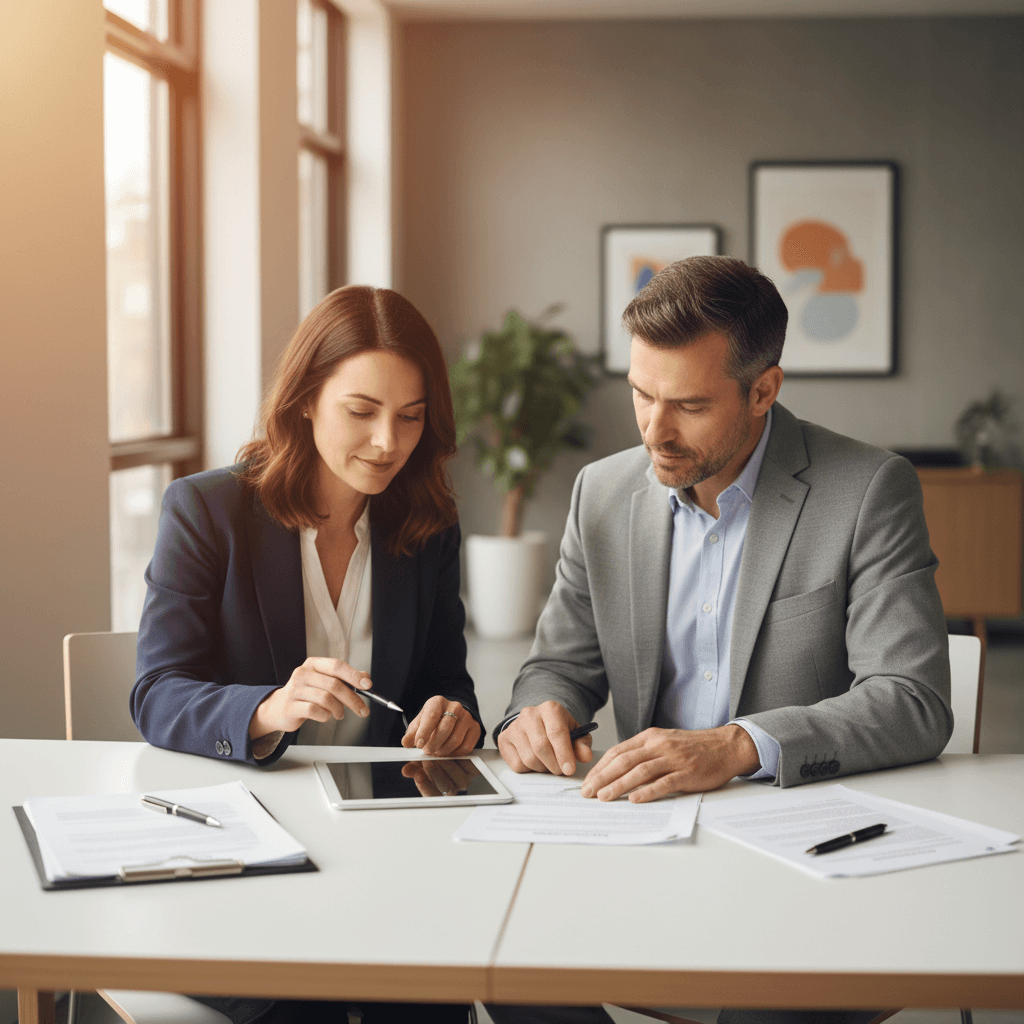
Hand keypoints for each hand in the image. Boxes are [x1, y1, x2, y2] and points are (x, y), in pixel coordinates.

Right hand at [249, 657, 371, 738]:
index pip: (337, 666)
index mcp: (313, 664)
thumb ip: (345, 679)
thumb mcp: (325, 682)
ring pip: (326, 698)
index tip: (367, 685)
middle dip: (352, 699)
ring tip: (339, 714)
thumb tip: (365, 678)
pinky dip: (325, 716)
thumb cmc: (306, 694)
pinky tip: (326, 716)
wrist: (279, 708)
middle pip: (334, 684)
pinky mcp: (290, 706)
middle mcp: (303, 674)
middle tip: (362, 709)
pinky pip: (315, 711)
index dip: (354, 675)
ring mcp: (295, 689)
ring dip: (338, 709)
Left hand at [400, 696, 480, 755]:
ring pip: (455, 740)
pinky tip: (448, 751)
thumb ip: (412, 733)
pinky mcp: (475, 728)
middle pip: (445, 729)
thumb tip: (406, 743)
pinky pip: (466, 747)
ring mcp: (467, 717)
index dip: (425, 731)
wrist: (452, 715)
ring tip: (437, 751)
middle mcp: (455, 707)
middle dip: (434, 744)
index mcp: (438, 702)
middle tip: (427, 751)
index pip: (432, 716)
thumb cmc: (434, 719)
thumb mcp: (420, 722)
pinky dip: (455, 753)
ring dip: (443, 750)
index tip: (419, 744)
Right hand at [401, 758, 480, 796]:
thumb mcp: (419, 759)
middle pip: (446, 789)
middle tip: (427, 760)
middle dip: (435, 774)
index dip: (425, 786)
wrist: (449, 742)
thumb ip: (413, 766)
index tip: (417, 774)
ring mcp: (463, 780)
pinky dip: (461, 759)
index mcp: (437, 789)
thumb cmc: (432, 754)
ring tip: (439, 755)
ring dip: (448, 767)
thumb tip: (406, 770)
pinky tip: (452, 751)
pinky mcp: (474, 770)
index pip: (432, 795)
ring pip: (459, 780)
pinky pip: (469, 767)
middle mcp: (452, 787)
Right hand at [497, 701, 593, 775]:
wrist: (537, 723)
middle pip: (541, 747)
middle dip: (554, 764)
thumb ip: (582, 744)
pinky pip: (517, 764)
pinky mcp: (504, 739)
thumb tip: (586, 756)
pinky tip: (535, 761)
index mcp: (550, 709)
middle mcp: (530, 714)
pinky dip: (529, 769)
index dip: (564, 753)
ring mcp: (514, 726)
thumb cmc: (557, 729)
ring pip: (529, 758)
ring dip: (542, 768)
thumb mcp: (574, 734)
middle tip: (560, 770)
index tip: (569, 769)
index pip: (556, 732)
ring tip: (548, 763)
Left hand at [579, 724, 759, 801]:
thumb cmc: (693, 747)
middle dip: (602, 777)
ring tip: (604, 797)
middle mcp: (659, 745)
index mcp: (650, 737)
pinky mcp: (686, 773)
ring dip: (619, 785)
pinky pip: (663, 783)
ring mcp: (673, 759)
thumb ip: (643, 752)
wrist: (725, 746)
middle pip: (624, 761)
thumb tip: (617, 769)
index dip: (600, 767)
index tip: (588, 780)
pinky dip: (647, 792)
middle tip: (588, 792)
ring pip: (639, 771)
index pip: (618, 751)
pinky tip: (634, 799)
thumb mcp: (664, 742)